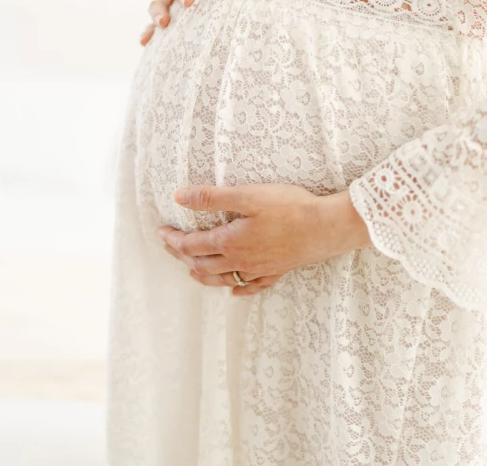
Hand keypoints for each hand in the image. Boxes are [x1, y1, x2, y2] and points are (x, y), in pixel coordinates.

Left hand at [156, 183, 371, 296]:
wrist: (325, 228)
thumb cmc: (288, 207)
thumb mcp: (247, 196)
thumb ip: (212, 198)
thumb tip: (180, 197)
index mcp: (229, 242)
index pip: (191, 244)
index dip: (173, 239)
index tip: (161, 231)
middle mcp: (240, 261)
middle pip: (202, 264)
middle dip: (181, 256)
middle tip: (169, 247)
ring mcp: (259, 270)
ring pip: (222, 279)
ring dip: (202, 275)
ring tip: (192, 270)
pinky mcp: (277, 272)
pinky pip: (251, 287)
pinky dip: (238, 289)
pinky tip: (234, 289)